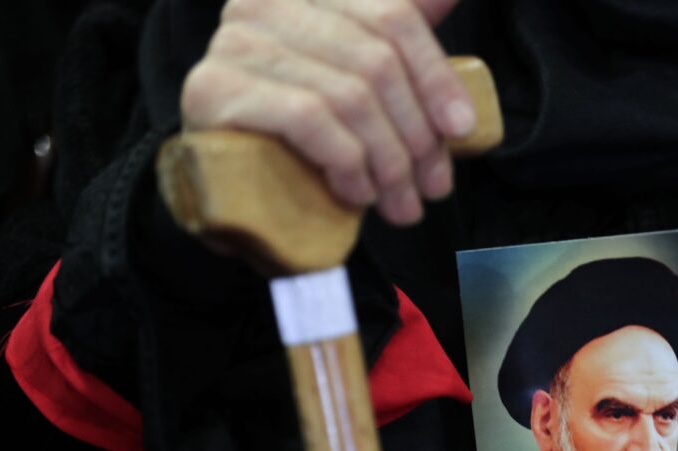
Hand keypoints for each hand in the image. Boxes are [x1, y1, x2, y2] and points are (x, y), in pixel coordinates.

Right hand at [181, 0, 475, 225]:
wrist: (226, 193)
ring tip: (400, 204)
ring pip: (349, 95)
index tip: (462, 131)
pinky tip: (357, 193)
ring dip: (388, 162)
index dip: (436, 77)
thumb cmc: (303, 141)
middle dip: (416, 135)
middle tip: (431, 187)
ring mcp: (236, 43)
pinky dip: (346, 161)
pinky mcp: (215, 89)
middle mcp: (266, 3)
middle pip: (376, 60)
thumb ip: (397, 38)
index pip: (394, 17)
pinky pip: (308, 118)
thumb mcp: (360, 84)